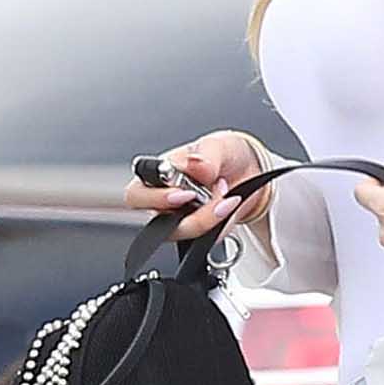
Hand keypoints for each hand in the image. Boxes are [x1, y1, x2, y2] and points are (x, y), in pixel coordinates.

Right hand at [123, 129, 262, 238]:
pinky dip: (223, 223)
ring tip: (227, 194)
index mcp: (154, 175)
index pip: (136, 195)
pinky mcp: (199, 233)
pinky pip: (208, 239)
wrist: (246, 171)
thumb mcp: (217, 145)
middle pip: (158, 223)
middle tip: (212, 200)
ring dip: (212, 216)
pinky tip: (230, 205)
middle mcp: (161, 201)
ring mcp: (179, 220)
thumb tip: (194, 165)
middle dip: (192, 215)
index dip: (156, 199)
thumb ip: (205, 156)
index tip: (185, 194)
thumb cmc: (220, 154)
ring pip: (186, 233)